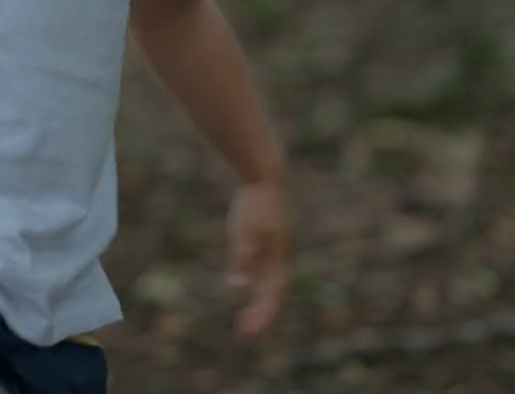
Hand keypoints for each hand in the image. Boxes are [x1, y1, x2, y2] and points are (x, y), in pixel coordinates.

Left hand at [225, 179, 291, 339]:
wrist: (265, 177)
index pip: (272, 300)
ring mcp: (273, 252)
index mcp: (277, 262)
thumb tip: (236, 286)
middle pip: (272, 298)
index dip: (261, 319)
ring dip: (257, 306)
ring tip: (242, 322)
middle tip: (242, 337)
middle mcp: (278, 261)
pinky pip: (262, 273)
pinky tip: (242, 288)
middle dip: (259, 319)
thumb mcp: (245, 232)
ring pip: (268, 287)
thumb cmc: (256, 205)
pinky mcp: (265, 242)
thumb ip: (242, 260)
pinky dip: (254, 287)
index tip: (247, 335)